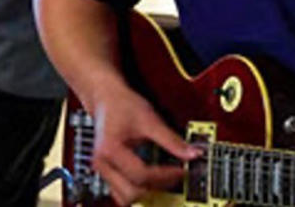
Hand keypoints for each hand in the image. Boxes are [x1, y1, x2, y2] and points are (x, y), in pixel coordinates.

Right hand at [86, 81, 200, 205]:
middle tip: (175, 176)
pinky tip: (151, 179)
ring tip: (164, 179)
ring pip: (124, 198)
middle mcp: (103, 164)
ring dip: (145, 193)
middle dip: (157, 187)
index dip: (165, 176)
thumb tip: (192, 153)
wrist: (105, 98)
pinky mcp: (106, 172)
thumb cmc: (122, 104)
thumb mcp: (150, 119)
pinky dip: (136, 189)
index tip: (182, 170)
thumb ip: (171, 139)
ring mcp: (102, 170)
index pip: (141, 175)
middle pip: (132, 192)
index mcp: (111, 150)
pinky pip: (121, 192)